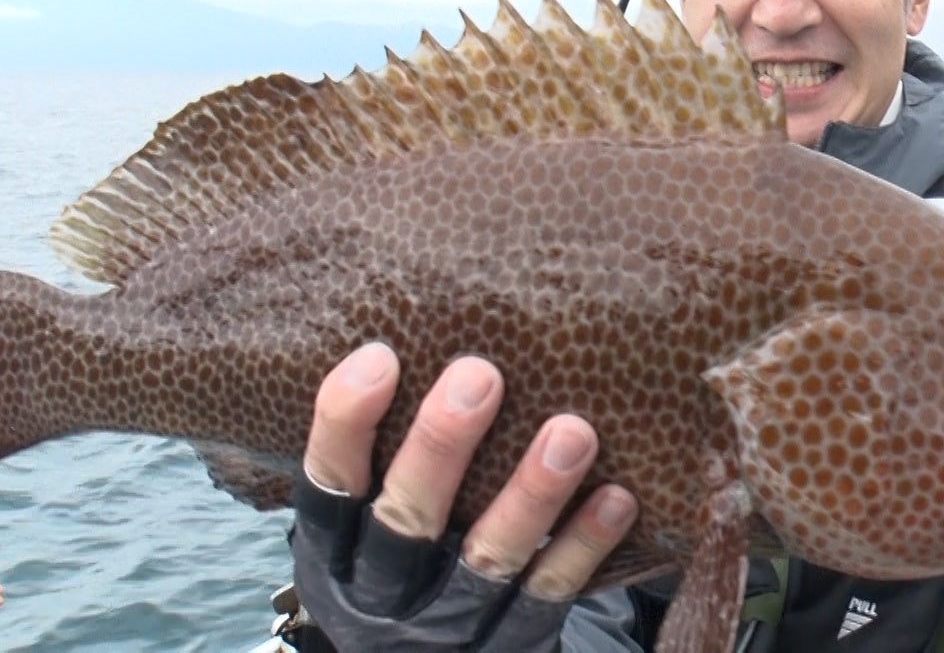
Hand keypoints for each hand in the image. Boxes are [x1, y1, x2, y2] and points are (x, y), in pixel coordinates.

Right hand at [288, 343, 639, 649]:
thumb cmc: (400, 559)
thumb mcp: (365, 520)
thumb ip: (385, 449)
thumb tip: (427, 324)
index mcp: (334, 550)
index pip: (327, 482)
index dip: (345, 421)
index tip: (379, 356)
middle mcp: (382, 593)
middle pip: (405, 519)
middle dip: (441, 446)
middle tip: (480, 375)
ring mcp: (447, 626)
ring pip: (487, 559)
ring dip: (531, 493)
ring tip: (572, 431)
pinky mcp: (508, 645)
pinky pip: (548, 594)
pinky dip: (582, 544)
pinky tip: (616, 496)